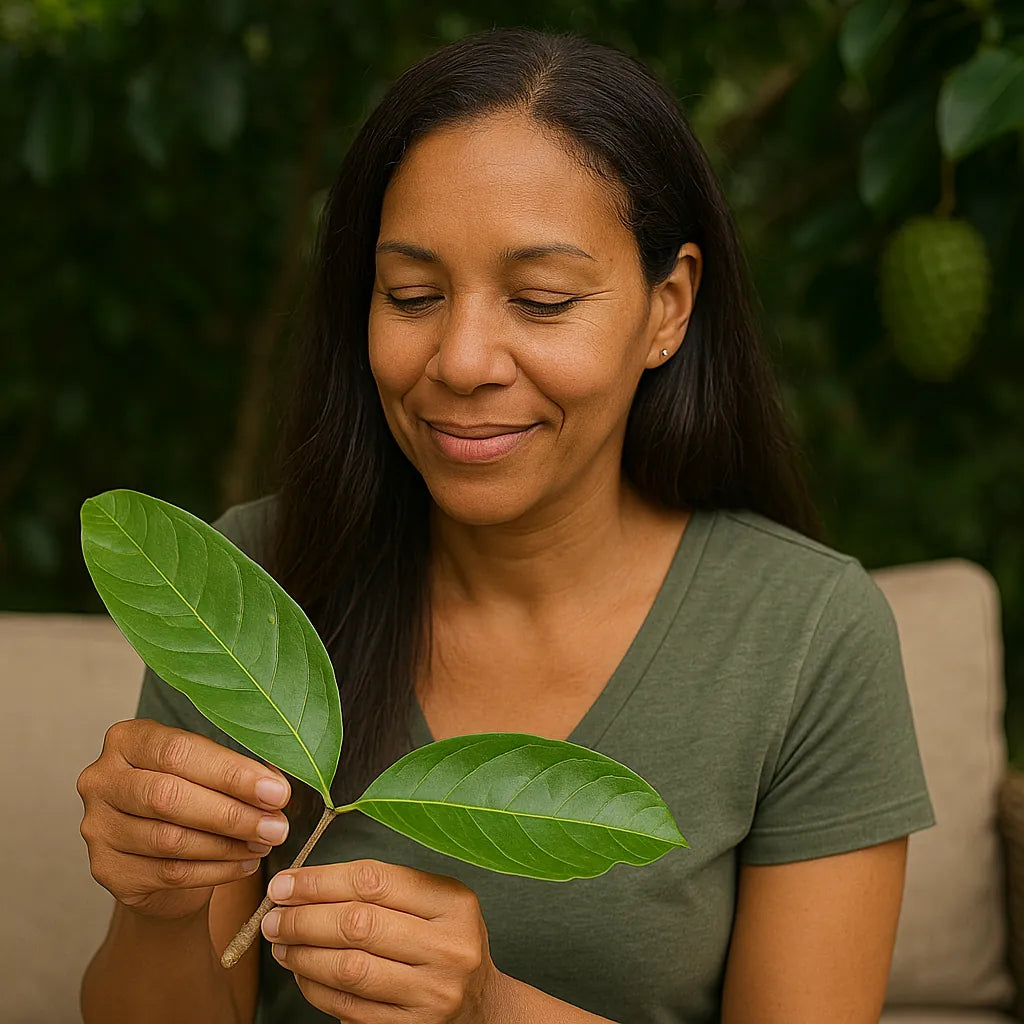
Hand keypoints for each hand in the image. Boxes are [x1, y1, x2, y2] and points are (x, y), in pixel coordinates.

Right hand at [76, 718, 291, 919]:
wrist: (158, 853)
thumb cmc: (189, 795)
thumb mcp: (208, 769)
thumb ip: (237, 769)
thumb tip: (277, 783)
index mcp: (128, 739)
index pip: (179, 752)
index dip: (232, 773)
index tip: (277, 792)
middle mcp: (101, 779)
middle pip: (168, 796)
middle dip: (232, 813)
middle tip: (276, 826)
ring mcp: (97, 827)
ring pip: (169, 839)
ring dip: (228, 844)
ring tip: (264, 843)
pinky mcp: (106, 869)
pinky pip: (169, 873)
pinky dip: (216, 870)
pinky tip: (245, 863)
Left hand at [261, 858, 508, 1022]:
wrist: (480, 1004)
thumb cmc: (445, 940)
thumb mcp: (435, 901)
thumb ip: (384, 888)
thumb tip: (305, 883)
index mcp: (454, 902)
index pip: (374, 881)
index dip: (320, 880)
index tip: (285, 883)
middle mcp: (448, 947)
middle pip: (358, 924)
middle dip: (303, 918)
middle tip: (274, 916)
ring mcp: (432, 993)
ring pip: (349, 968)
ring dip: (304, 954)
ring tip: (281, 943)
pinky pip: (349, 1006)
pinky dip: (316, 988)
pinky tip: (302, 973)